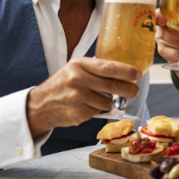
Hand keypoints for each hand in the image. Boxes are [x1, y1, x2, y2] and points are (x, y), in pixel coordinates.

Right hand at [26, 57, 141, 136]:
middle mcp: (77, 79)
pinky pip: (97, 112)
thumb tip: (124, 69)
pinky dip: (94, 110)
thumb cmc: (63, 84)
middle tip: (134, 91)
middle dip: (128, 89)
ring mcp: (77, 97)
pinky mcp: (77, 113)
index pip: (108, 67)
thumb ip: (95, 67)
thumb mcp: (74, 68)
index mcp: (79, 65)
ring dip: (106, 102)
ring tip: (92, 98)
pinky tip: (83, 106)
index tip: (138, 74)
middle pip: (112, 86)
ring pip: (106, 102)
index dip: (126, 71)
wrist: (40, 105)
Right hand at [155, 11, 178, 65]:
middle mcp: (162, 30)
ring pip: (171, 50)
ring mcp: (163, 44)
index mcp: (168, 17)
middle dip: (178, 40)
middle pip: (164, 35)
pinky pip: (178, 60)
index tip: (164, 20)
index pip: (156, 15)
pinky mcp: (169, 56)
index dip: (157, 17)